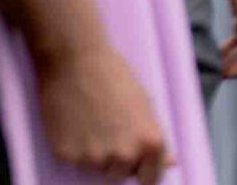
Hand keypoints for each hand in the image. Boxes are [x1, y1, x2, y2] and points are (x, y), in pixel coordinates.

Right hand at [28, 29, 171, 179]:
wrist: (76, 62)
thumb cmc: (115, 77)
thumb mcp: (145, 105)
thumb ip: (155, 138)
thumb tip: (170, 163)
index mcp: (150, 143)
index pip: (151, 179)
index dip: (145, 172)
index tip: (140, 167)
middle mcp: (123, 156)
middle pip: (121, 175)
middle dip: (119, 161)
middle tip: (112, 131)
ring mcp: (92, 159)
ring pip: (97, 170)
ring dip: (97, 156)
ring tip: (94, 124)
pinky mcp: (66, 157)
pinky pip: (75, 163)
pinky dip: (76, 150)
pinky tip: (77, 126)